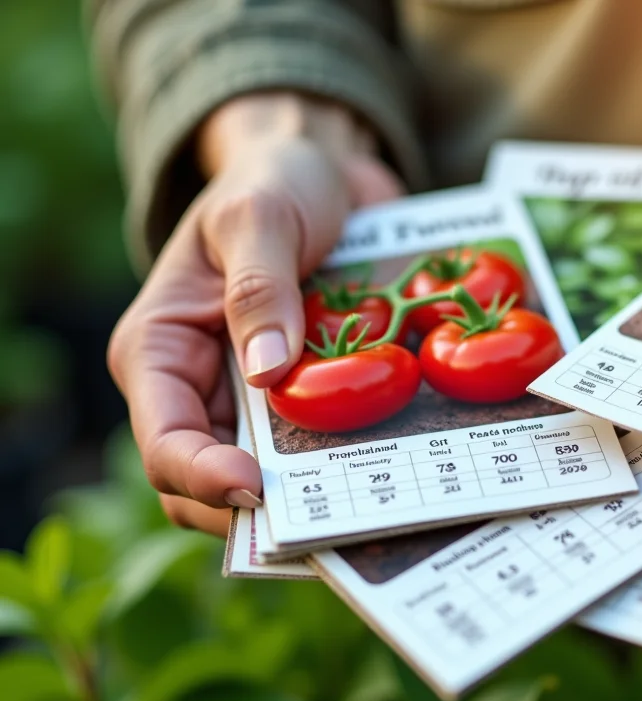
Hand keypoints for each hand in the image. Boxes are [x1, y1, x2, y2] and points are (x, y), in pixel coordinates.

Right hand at [107, 92, 402, 534]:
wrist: (328, 171)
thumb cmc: (273, 182)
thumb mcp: (260, 216)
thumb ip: (260, 286)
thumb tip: (269, 373)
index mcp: (160, 352)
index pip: (165, 444)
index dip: (203, 478)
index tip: (259, 488)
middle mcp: (203, 390)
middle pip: (217, 486)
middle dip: (270, 506)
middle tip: (333, 513)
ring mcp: (260, 402)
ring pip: (281, 480)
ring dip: (323, 492)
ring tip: (376, 498)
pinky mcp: (312, 399)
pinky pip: (332, 450)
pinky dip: (360, 461)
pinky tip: (404, 465)